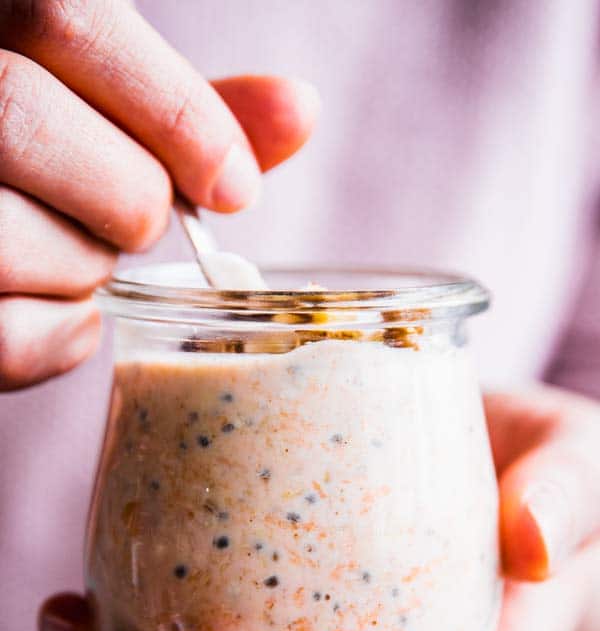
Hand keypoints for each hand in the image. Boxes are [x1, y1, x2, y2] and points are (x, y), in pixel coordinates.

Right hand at [0, 0, 317, 388]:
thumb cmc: (48, 171)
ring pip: (9, 232)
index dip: (172, 109)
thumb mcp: (109, 119)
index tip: (235, 188)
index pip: (65, 16)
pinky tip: (68, 313)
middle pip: (28, 117)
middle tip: (140, 221)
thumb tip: (298, 111)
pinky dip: (61, 339)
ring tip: (78, 256)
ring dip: (85, 267)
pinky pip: (2, 337)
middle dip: (128, 195)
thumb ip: (188, 113)